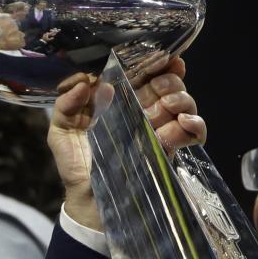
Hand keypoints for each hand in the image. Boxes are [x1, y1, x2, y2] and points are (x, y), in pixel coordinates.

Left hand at [47, 55, 205, 230]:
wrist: (89, 202)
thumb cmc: (76, 166)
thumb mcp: (61, 133)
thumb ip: (66, 105)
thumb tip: (84, 83)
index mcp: (119, 100)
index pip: (142, 73)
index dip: (155, 61)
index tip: (161, 56)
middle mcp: (143, 110)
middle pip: (168, 83)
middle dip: (169, 80)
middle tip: (158, 89)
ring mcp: (158, 129)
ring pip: (184, 103)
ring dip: (182, 98)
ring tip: (168, 106)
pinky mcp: (169, 149)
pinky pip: (194, 131)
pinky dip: (196, 124)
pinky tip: (183, 124)